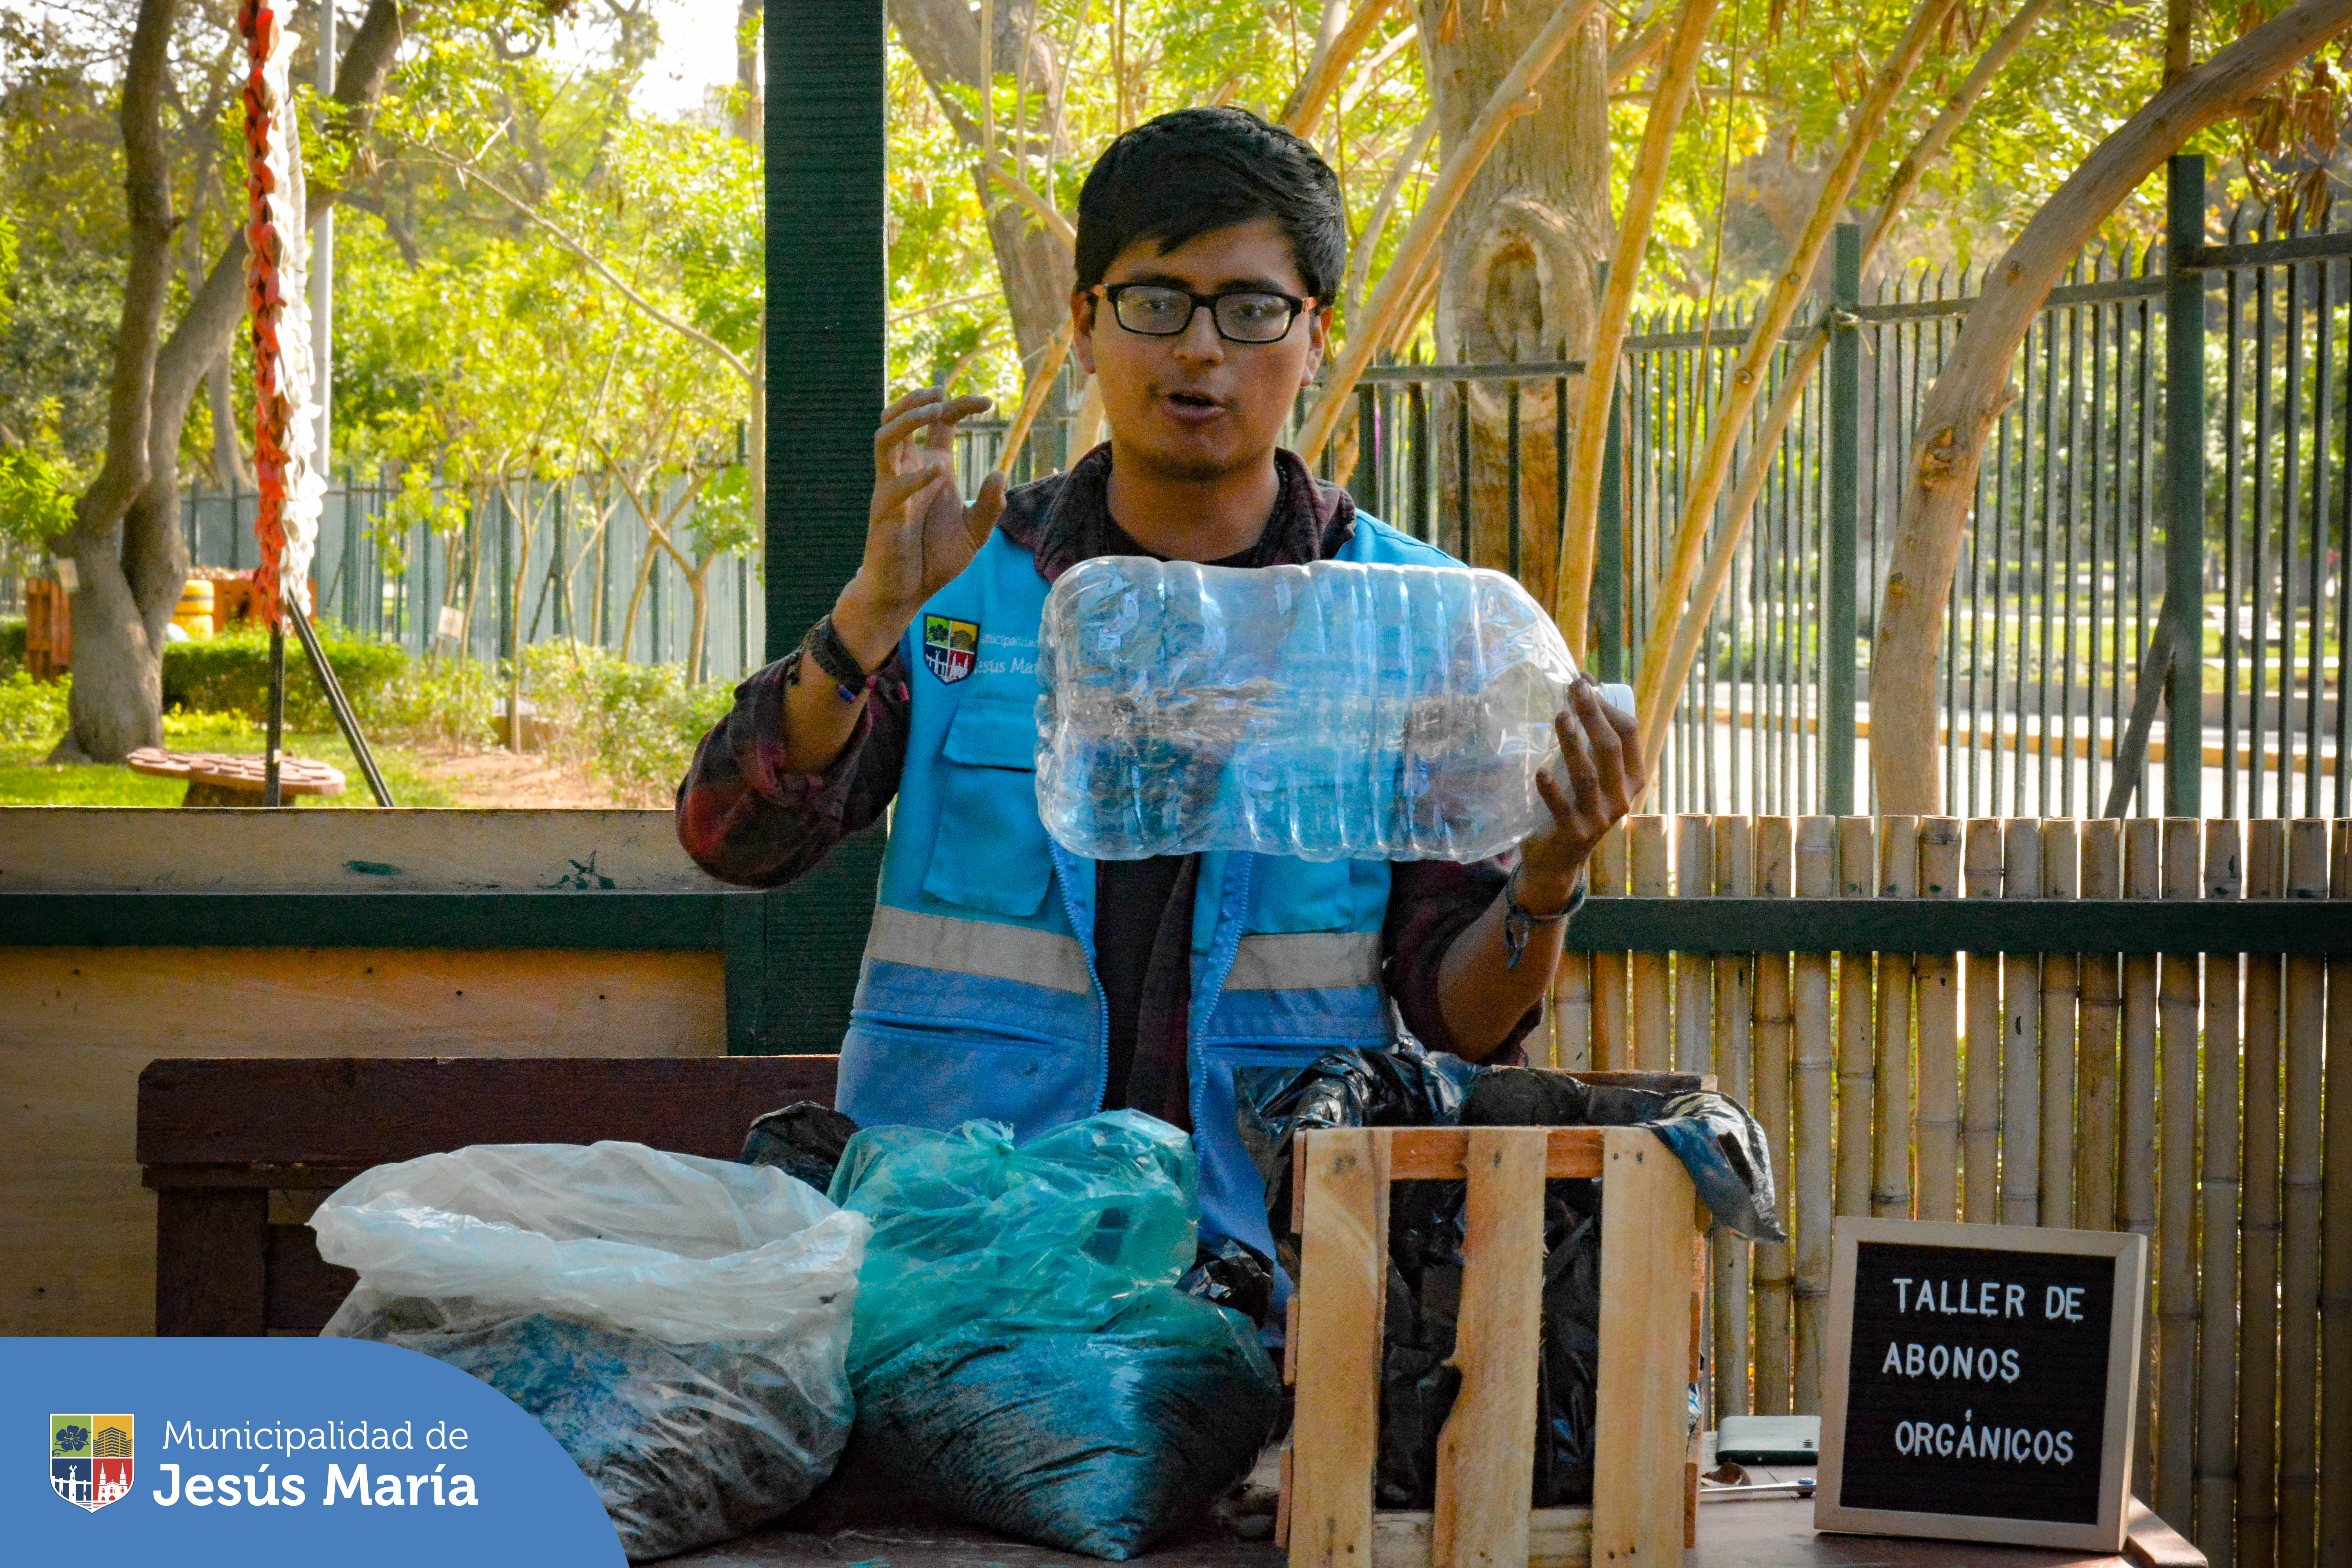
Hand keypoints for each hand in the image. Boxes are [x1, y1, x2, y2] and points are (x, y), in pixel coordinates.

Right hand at [836, 386, 1007, 664]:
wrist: (906, 593)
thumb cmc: (935, 559)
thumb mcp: (974, 534)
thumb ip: (989, 507)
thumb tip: (999, 474)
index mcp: (930, 468)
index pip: (938, 424)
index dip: (959, 406)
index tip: (988, 401)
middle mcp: (907, 471)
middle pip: (901, 418)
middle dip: (918, 399)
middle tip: (942, 393)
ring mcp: (891, 489)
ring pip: (885, 438)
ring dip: (908, 420)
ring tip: (934, 411)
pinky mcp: (883, 513)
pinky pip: (892, 487)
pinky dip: (914, 477)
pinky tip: (936, 472)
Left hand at [1516, 676, 1644, 910]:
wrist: (1559, 858)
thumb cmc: (1575, 801)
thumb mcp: (1590, 769)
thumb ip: (1590, 735)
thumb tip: (1584, 682)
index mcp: (1632, 776)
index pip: (1629, 734)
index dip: (1608, 705)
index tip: (1584, 682)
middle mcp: (1622, 796)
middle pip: (1610, 749)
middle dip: (1592, 715)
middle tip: (1573, 689)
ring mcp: (1599, 817)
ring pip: (1587, 775)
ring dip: (1572, 744)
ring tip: (1559, 717)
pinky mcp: (1574, 833)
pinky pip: (1562, 807)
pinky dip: (1551, 789)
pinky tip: (1539, 772)